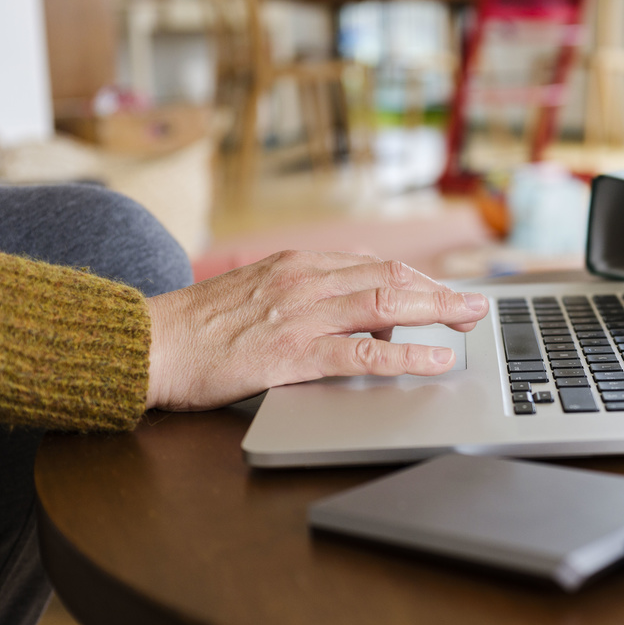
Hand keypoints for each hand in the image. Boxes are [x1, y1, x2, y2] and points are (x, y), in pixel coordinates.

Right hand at [145, 251, 488, 410]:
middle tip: (476, 305)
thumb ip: (305, 296)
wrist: (147, 343)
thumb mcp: (258, 292)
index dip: (419, 279)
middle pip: (392, 278)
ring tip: (469, 323)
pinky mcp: (293, 354)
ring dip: (437, 312)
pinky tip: (435, 359)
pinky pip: (363, 353)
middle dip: (441, 291)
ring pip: (387, 305)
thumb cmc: (199, 326)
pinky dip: (407, 354)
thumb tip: (354, 316)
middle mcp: (306, 280)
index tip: (446, 292)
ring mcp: (302, 315)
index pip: (375, 265)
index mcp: (299, 265)